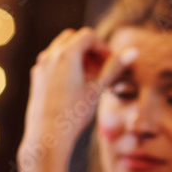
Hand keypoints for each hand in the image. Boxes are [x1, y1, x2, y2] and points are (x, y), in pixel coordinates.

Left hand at [19, 27, 110, 162]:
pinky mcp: (36, 78)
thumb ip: (114, 68)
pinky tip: (75, 85)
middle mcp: (50, 55)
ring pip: (61, 49)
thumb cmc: (74, 114)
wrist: (47, 135)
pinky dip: (66, 65)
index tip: (112, 62)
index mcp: (66, 54)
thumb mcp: (97, 89)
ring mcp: (41, 66)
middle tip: (102, 68)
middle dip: (89, 49)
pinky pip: (53, 62)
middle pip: (73, 38)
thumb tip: (134, 51)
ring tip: (91, 77)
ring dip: (78, 57)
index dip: (103, 47)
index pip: (88, 36)